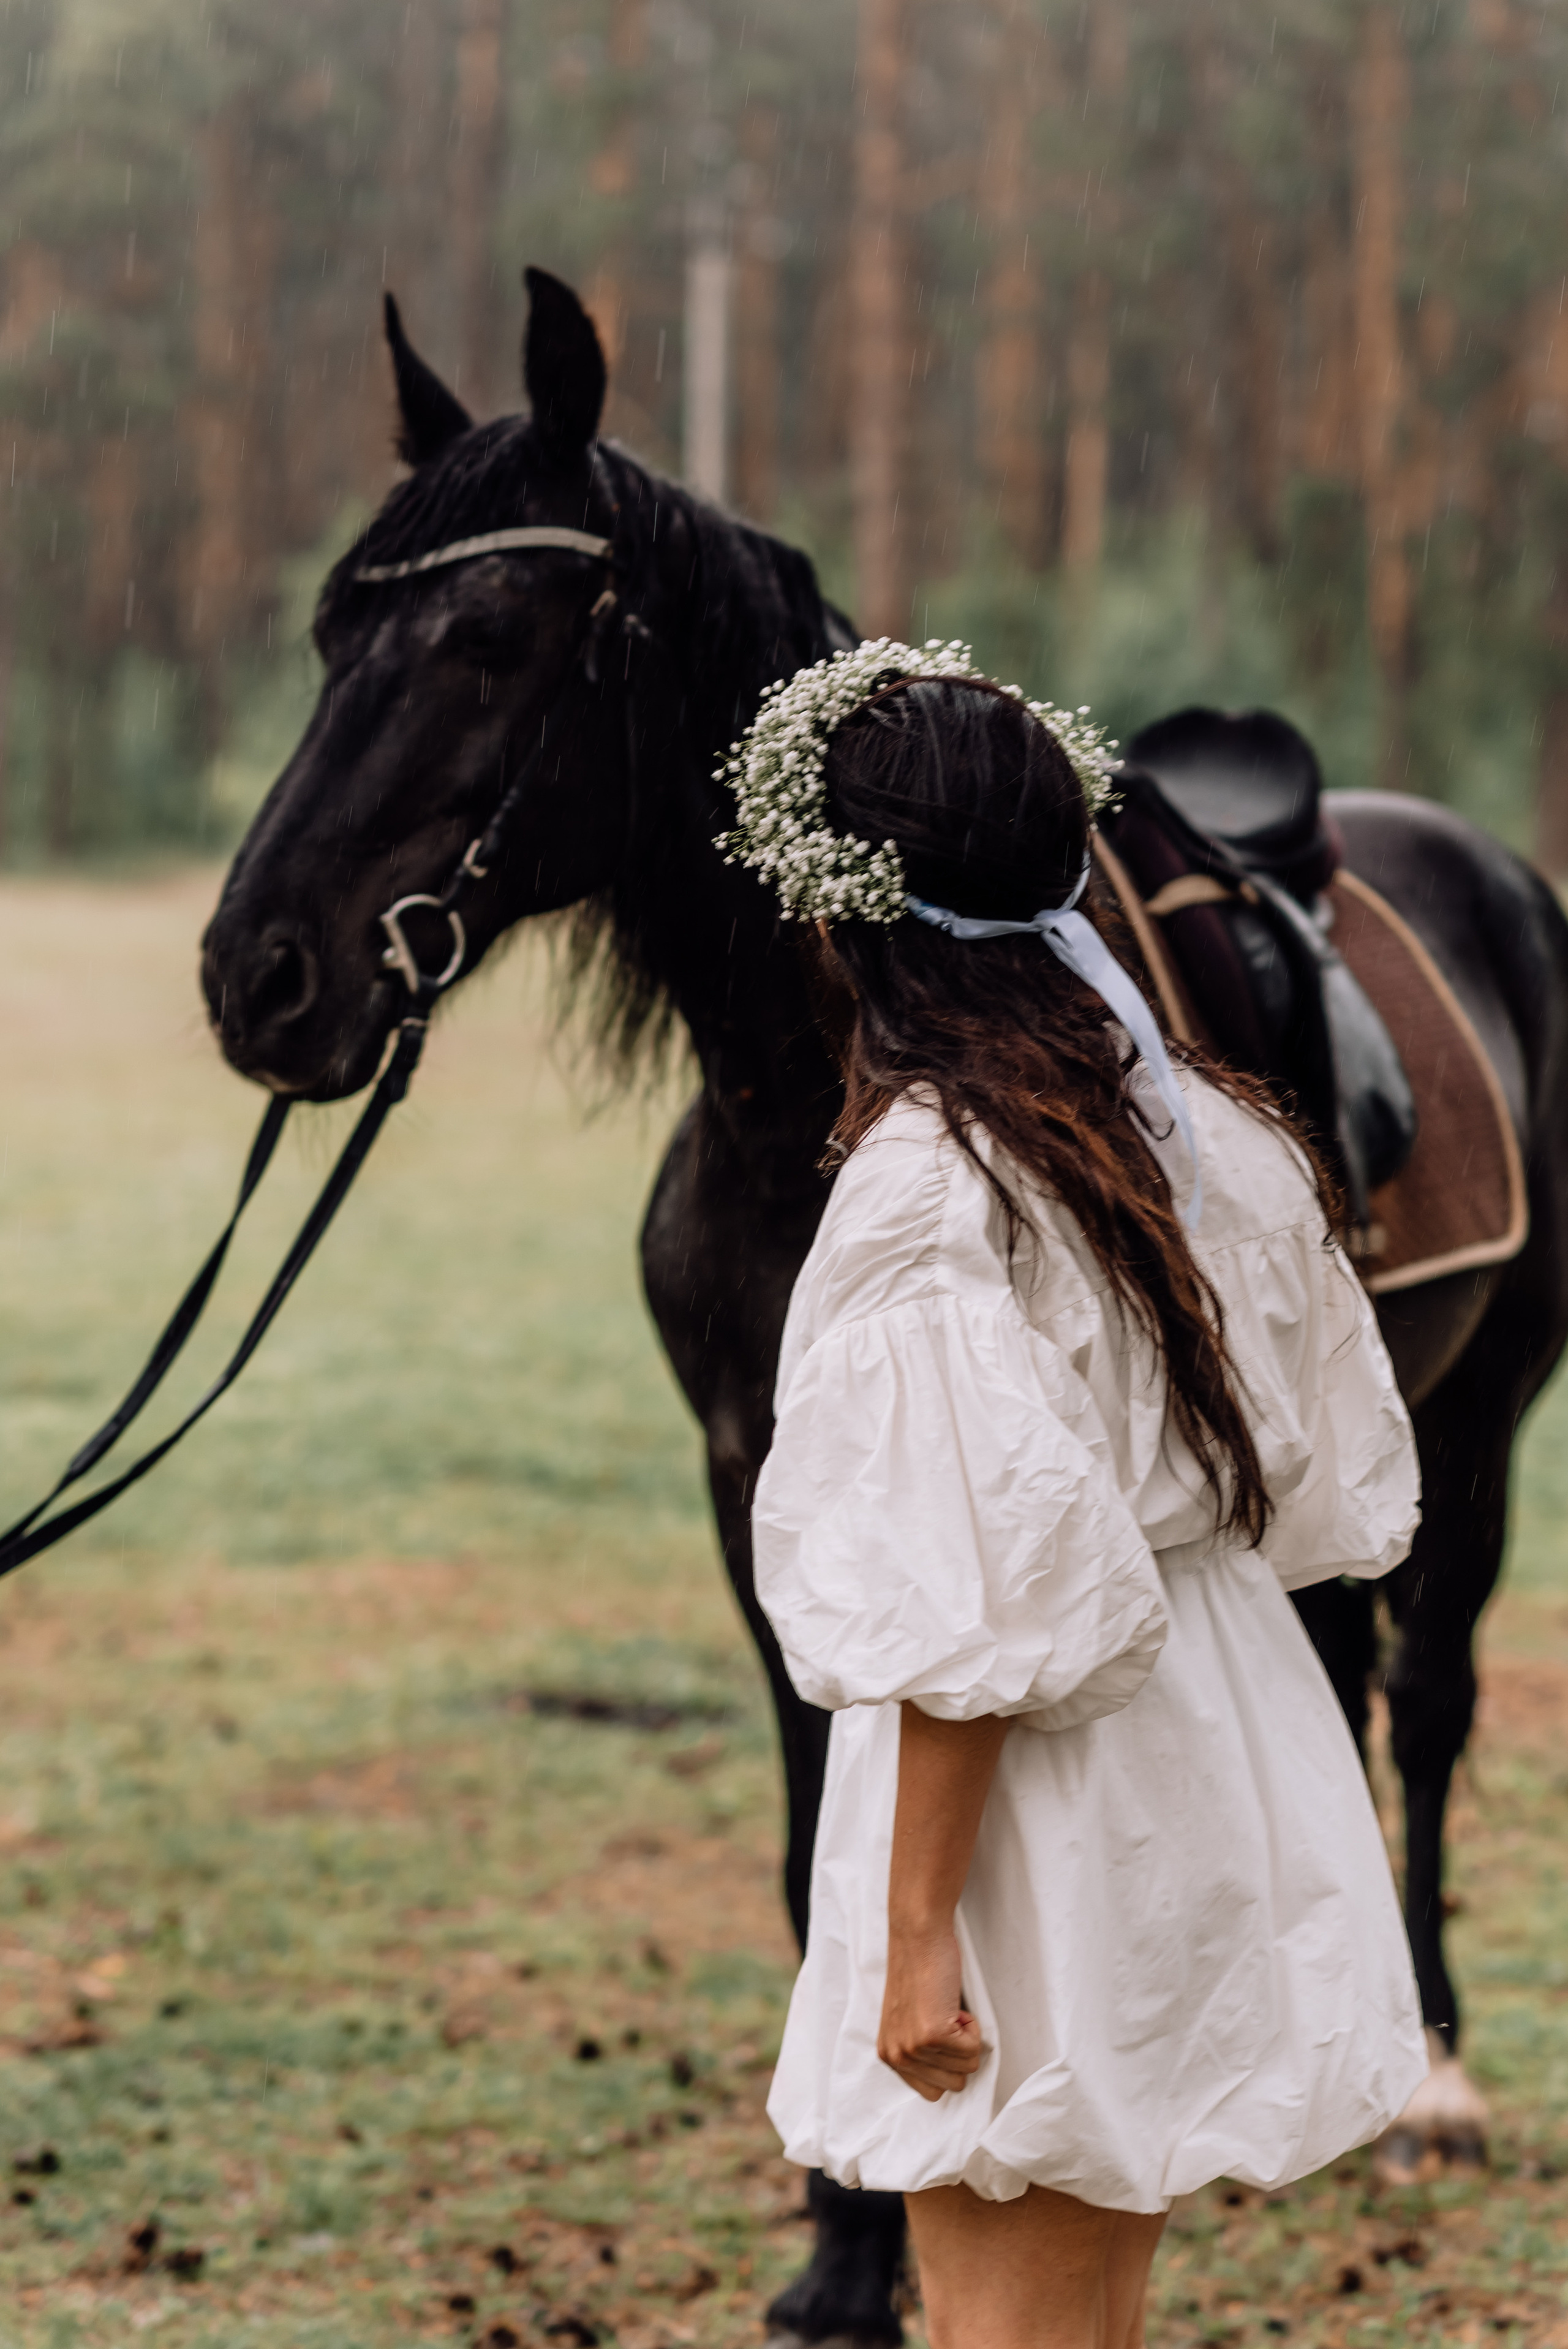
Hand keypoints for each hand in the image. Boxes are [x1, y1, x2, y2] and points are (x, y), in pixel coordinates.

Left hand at [878, 1921, 988, 2101]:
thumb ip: (920, 2054)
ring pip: (967, 2068)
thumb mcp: (908, 2023)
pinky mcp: (933, 2034)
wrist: (918, 1937)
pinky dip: (973, 2026)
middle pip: (953, 2086)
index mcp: (890, 2056)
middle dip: (959, 2053)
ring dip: (966, 2037)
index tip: (942, 2036)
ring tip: (947, 2008)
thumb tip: (950, 2080)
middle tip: (944, 2018)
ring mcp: (914, 2047)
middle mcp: (897, 2057)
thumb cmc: (919, 1972)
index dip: (947, 2065)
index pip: (932, 2093)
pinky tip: (953, 2003)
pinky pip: (974, 2049)